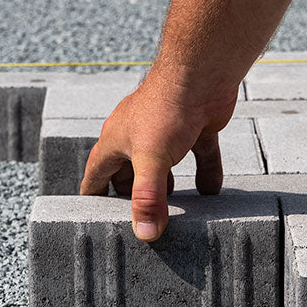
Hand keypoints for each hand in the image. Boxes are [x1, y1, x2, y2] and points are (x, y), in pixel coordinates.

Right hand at [79, 71, 237, 241]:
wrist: (202, 72)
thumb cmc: (167, 109)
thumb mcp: (152, 160)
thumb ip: (148, 198)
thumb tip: (146, 234)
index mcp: (116, 141)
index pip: (96, 176)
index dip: (94, 199)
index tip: (94, 221)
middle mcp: (137, 137)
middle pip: (128, 174)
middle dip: (134, 199)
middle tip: (139, 225)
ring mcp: (167, 132)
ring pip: (163, 167)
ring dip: (168, 189)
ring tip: (173, 215)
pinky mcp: (194, 129)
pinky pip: (199, 156)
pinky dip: (205, 174)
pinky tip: (212, 193)